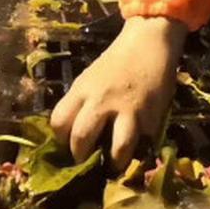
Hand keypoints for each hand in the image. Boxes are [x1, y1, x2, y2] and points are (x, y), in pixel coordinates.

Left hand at [50, 16, 187, 170]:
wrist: (149, 42)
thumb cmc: (117, 61)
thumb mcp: (91, 78)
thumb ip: (82, 103)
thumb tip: (75, 135)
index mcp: (82, 90)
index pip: (59, 122)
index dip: (61, 139)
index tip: (68, 145)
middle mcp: (101, 101)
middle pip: (81, 140)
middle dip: (82, 158)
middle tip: (87, 162)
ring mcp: (128, 110)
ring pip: (117, 149)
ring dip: (115, 163)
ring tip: (114, 165)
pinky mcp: (150, 116)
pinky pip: (143, 142)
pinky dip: (140, 149)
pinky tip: (137, 148)